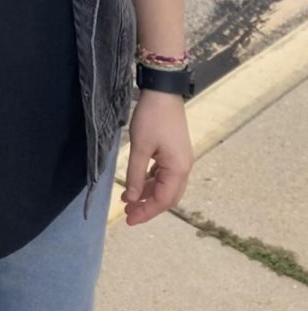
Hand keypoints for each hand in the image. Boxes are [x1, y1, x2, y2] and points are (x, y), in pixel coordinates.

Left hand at [121, 90, 192, 225]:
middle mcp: (183, 168)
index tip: (129, 219)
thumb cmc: (152, 118)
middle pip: (167, 197)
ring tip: (127, 199)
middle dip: (148, 206)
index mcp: (178, 169)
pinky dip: (151, 181)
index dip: (146, 212)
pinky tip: (137, 184)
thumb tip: (133, 198)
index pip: (163, 200)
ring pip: (165, 186)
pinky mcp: (174, 151)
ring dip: (148, 194)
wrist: (163, 90)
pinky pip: (163, 174)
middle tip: (127, 213)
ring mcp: (180, 159)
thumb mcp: (140, 147)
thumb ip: (136, 175)